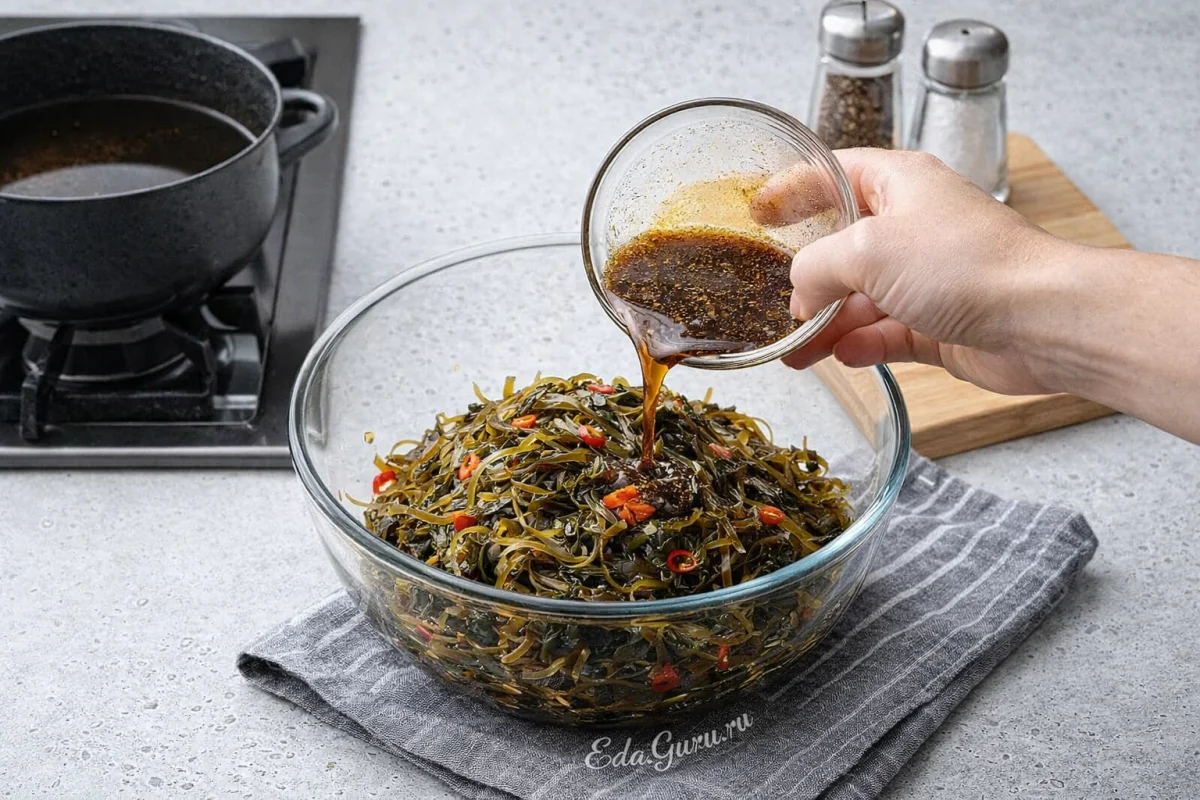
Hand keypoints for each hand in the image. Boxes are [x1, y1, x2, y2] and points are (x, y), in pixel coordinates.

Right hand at [752, 149, 1073, 395]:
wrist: (1041, 320)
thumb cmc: (966, 264)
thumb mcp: (866, 251)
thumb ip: (816, 267)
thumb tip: (799, 293)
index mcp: (901, 184)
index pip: (834, 174)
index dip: (792, 189)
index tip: (756, 211)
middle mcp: (914, 227)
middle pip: (844, 246)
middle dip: (806, 276)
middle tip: (769, 297)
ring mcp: (928, 278)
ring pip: (862, 299)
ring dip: (827, 325)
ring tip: (793, 352)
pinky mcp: (941, 324)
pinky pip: (887, 334)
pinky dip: (861, 346)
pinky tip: (839, 358)